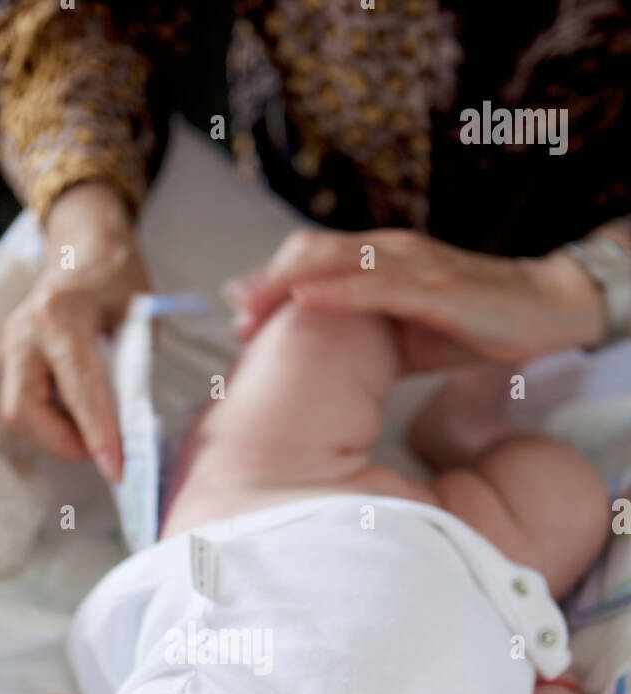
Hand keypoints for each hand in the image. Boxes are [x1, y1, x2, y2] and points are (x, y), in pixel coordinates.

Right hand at [0, 182, 150, 481]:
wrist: (84, 247)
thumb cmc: (118, 279)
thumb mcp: (141, 315)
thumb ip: (135, 367)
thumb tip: (132, 426)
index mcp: (59, 315)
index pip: (78, 388)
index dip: (97, 434)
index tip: (116, 471)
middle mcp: (25, 332)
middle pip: (25, 411)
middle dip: (64, 442)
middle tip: (105, 450)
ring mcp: (11, 346)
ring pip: (19, 414)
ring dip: (57, 435)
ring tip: (95, 428)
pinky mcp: (11, 360)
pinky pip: (24, 405)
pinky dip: (52, 421)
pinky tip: (78, 412)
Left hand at [224, 228, 607, 371]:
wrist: (543, 311)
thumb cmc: (470, 323)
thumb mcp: (404, 334)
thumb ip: (360, 336)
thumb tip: (312, 355)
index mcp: (378, 262)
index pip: (310, 260)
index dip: (270, 284)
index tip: (238, 318)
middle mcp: (389, 252)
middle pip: (312, 253)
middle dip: (267, 283)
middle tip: (235, 317)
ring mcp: (412, 265)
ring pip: (337, 261)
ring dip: (288, 283)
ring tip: (251, 307)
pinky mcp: (437, 287)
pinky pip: (379, 284)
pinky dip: (339, 290)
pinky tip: (307, 300)